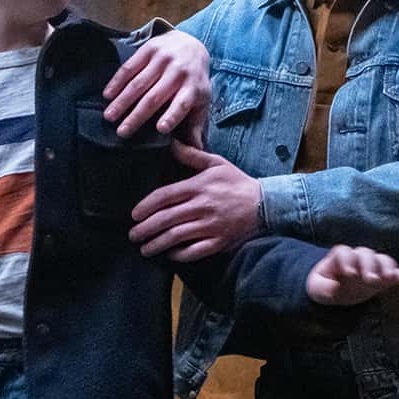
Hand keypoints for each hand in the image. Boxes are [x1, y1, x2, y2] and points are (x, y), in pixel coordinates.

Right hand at [102, 30, 209, 141]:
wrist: (191, 44)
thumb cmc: (194, 80)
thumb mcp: (201, 100)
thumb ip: (195, 125)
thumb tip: (196, 150)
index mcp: (193, 88)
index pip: (182, 103)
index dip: (172, 115)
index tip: (161, 129)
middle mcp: (178, 73)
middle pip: (155, 97)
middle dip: (137, 115)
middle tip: (122, 131)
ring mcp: (163, 60)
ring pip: (139, 83)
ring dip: (122, 101)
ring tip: (109, 116)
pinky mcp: (149, 50)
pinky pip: (130, 67)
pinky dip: (117, 82)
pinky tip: (107, 95)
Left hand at [130, 140, 260, 261]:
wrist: (265, 203)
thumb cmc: (237, 182)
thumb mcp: (216, 163)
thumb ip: (192, 155)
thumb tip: (172, 144)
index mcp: (198, 186)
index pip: (165, 196)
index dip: (146, 206)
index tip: (134, 214)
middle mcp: (202, 206)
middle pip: (166, 218)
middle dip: (146, 229)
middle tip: (133, 235)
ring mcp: (210, 226)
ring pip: (177, 237)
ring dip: (157, 244)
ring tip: (145, 248)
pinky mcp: (219, 241)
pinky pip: (195, 251)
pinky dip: (180, 254)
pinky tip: (170, 254)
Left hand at [305, 246, 398, 305]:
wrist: (339, 291)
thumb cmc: (326, 286)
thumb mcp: (317, 289)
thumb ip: (322, 288)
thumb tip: (333, 289)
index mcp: (340, 257)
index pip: (344, 252)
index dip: (347, 260)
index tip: (349, 273)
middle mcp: (358, 258)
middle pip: (365, 254)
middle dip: (369, 265)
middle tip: (371, 279)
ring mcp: (373, 266)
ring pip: (382, 260)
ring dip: (387, 268)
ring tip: (390, 278)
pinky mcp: (384, 278)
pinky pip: (396, 274)